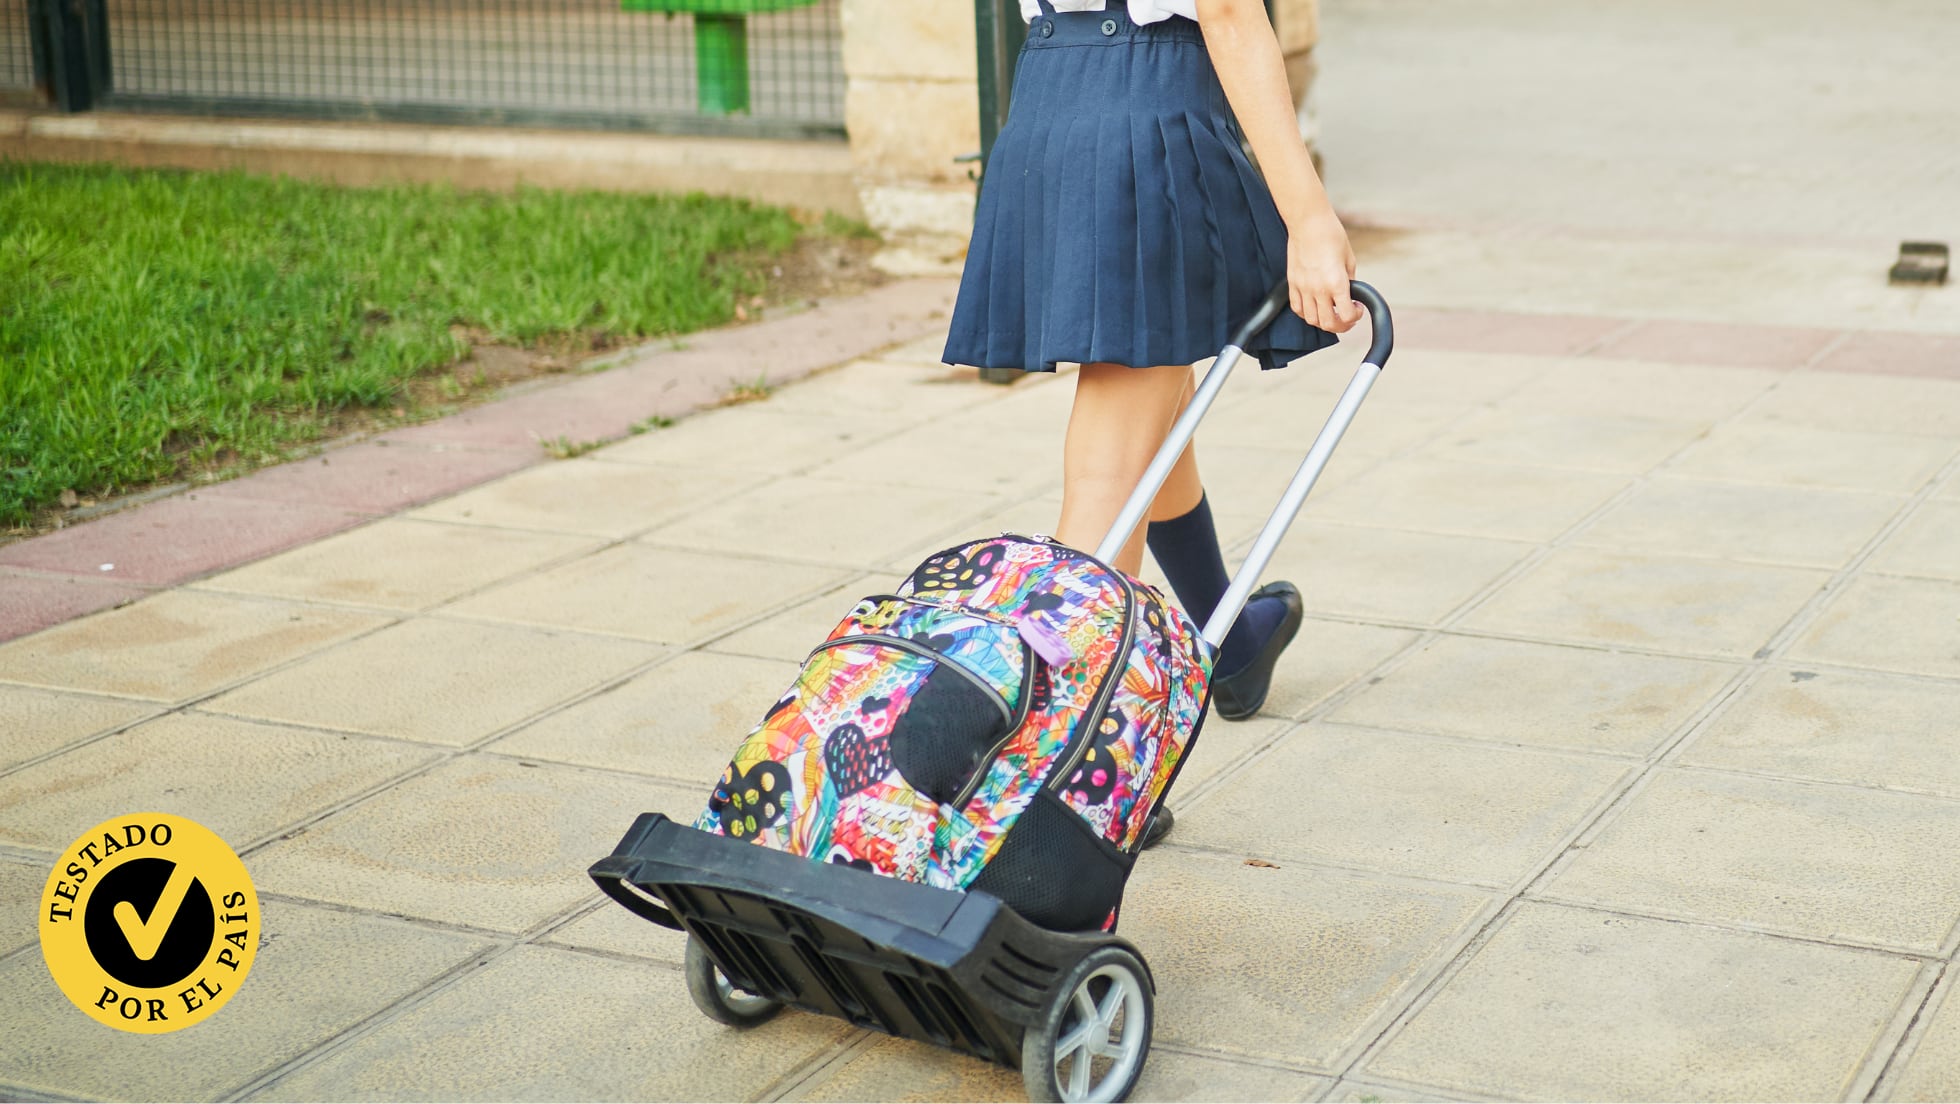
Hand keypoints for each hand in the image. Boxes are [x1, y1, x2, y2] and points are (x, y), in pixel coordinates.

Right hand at [1286, 213, 1361, 332]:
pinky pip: (1297, 308)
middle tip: (1346, 317)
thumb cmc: (1331, 235)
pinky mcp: (1292, 283)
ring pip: (1311, 320)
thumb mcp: (1349, 259)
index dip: (1355, 316)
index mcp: (1337, 282)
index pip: (1346, 315)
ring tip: (1330, 312)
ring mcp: (1303, 287)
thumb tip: (1350, 294)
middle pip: (1328, 324)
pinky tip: (1314, 306)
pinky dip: (1306, 313)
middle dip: (1341, 325)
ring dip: (1323, 321)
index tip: (1357, 308)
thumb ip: (1350, 281)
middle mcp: (1318, 289)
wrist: (1309, 222)